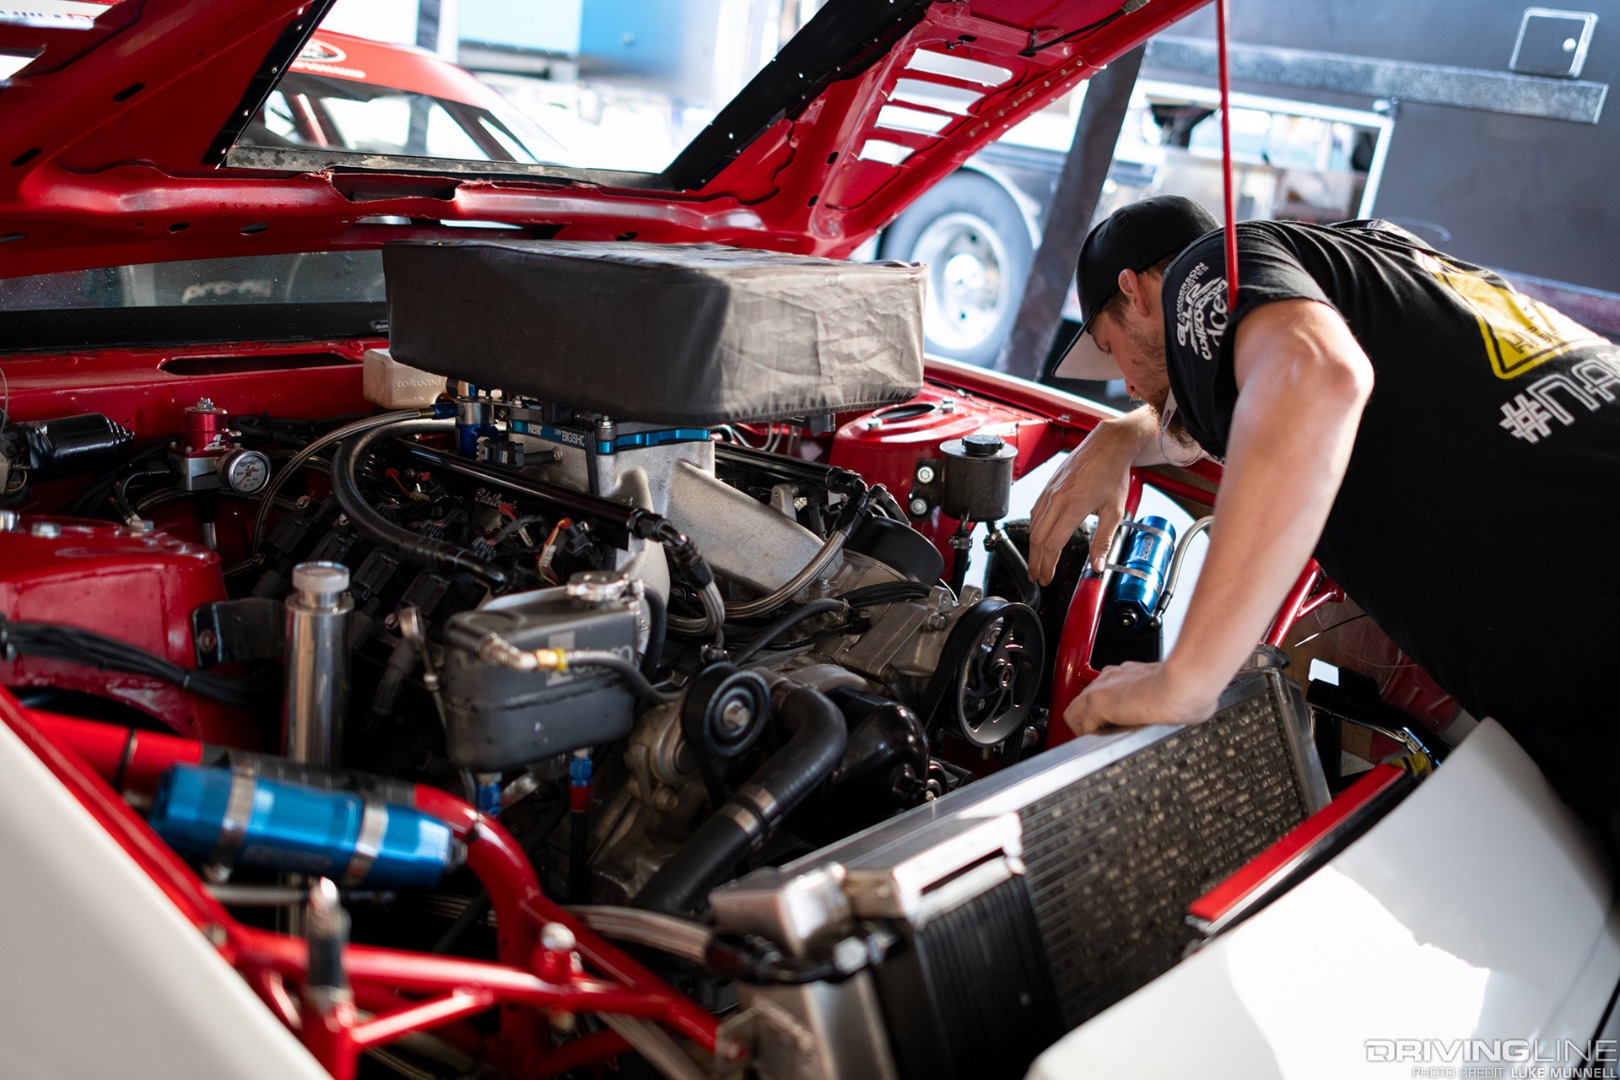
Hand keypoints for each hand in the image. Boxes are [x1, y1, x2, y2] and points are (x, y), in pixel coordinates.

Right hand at [1027, 418, 1139, 585]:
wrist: (1108, 445)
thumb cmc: (1113, 474)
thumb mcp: (1115, 510)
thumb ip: (1104, 540)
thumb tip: (1097, 566)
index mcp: (1073, 505)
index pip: (1053, 543)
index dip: (1047, 564)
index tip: (1046, 578)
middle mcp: (1057, 498)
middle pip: (1038, 538)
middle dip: (1035, 561)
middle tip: (1037, 577)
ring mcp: (1049, 491)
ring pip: (1033, 525)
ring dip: (1033, 547)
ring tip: (1036, 562)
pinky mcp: (1048, 486)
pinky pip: (1035, 512)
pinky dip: (1034, 529)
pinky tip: (1037, 538)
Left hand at [1063, 660, 1219, 736]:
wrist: (1185, 685)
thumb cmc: (1188, 690)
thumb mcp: (1175, 698)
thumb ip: (1166, 706)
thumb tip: (1180, 717)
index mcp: (1131, 676)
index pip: (1106, 696)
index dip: (1107, 715)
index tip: (1117, 729)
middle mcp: (1113, 678)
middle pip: (1084, 703)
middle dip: (1092, 724)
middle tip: (1105, 740)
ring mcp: (1103, 688)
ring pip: (1076, 714)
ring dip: (1088, 732)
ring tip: (1103, 745)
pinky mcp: (1097, 701)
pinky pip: (1081, 726)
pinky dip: (1090, 738)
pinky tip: (1105, 744)